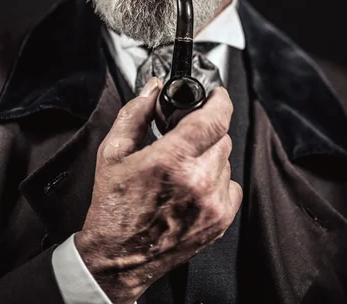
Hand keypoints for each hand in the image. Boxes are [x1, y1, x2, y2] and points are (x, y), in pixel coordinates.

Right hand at [75, 77, 241, 303]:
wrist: (118, 257)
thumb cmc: (114, 206)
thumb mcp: (113, 151)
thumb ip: (135, 113)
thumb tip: (153, 88)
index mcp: (171, 160)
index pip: (214, 118)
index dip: (219, 101)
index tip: (216, 96)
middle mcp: (198, 181)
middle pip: (222, 136)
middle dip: (205, 130)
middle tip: (184, 137)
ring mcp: (212, 203)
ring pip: (226, 160)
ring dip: (209, 156)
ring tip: (183, 167)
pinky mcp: (220, 221)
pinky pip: (232, 184)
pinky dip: (217, 180)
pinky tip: (194, 186)